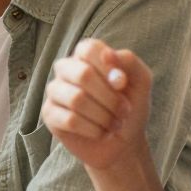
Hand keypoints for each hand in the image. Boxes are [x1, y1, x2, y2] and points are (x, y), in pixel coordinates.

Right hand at [42, 39, 154, 172]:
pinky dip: (94, 130)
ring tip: (114, 124)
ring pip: (77, 100)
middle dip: (110, 98)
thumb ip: (129, 61)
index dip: (109, 68)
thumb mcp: (141, 80)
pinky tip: (100, 132)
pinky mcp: (50, 114)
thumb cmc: (130, 106)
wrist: (124, 141)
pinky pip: (70, 120)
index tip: (123, 84)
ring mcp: (55, 91)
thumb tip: (108, 55)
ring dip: (104, 116)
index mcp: (86, 55)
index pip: (89, 49)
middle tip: (124, 111)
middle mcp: (66, 68)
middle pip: (83, 75)